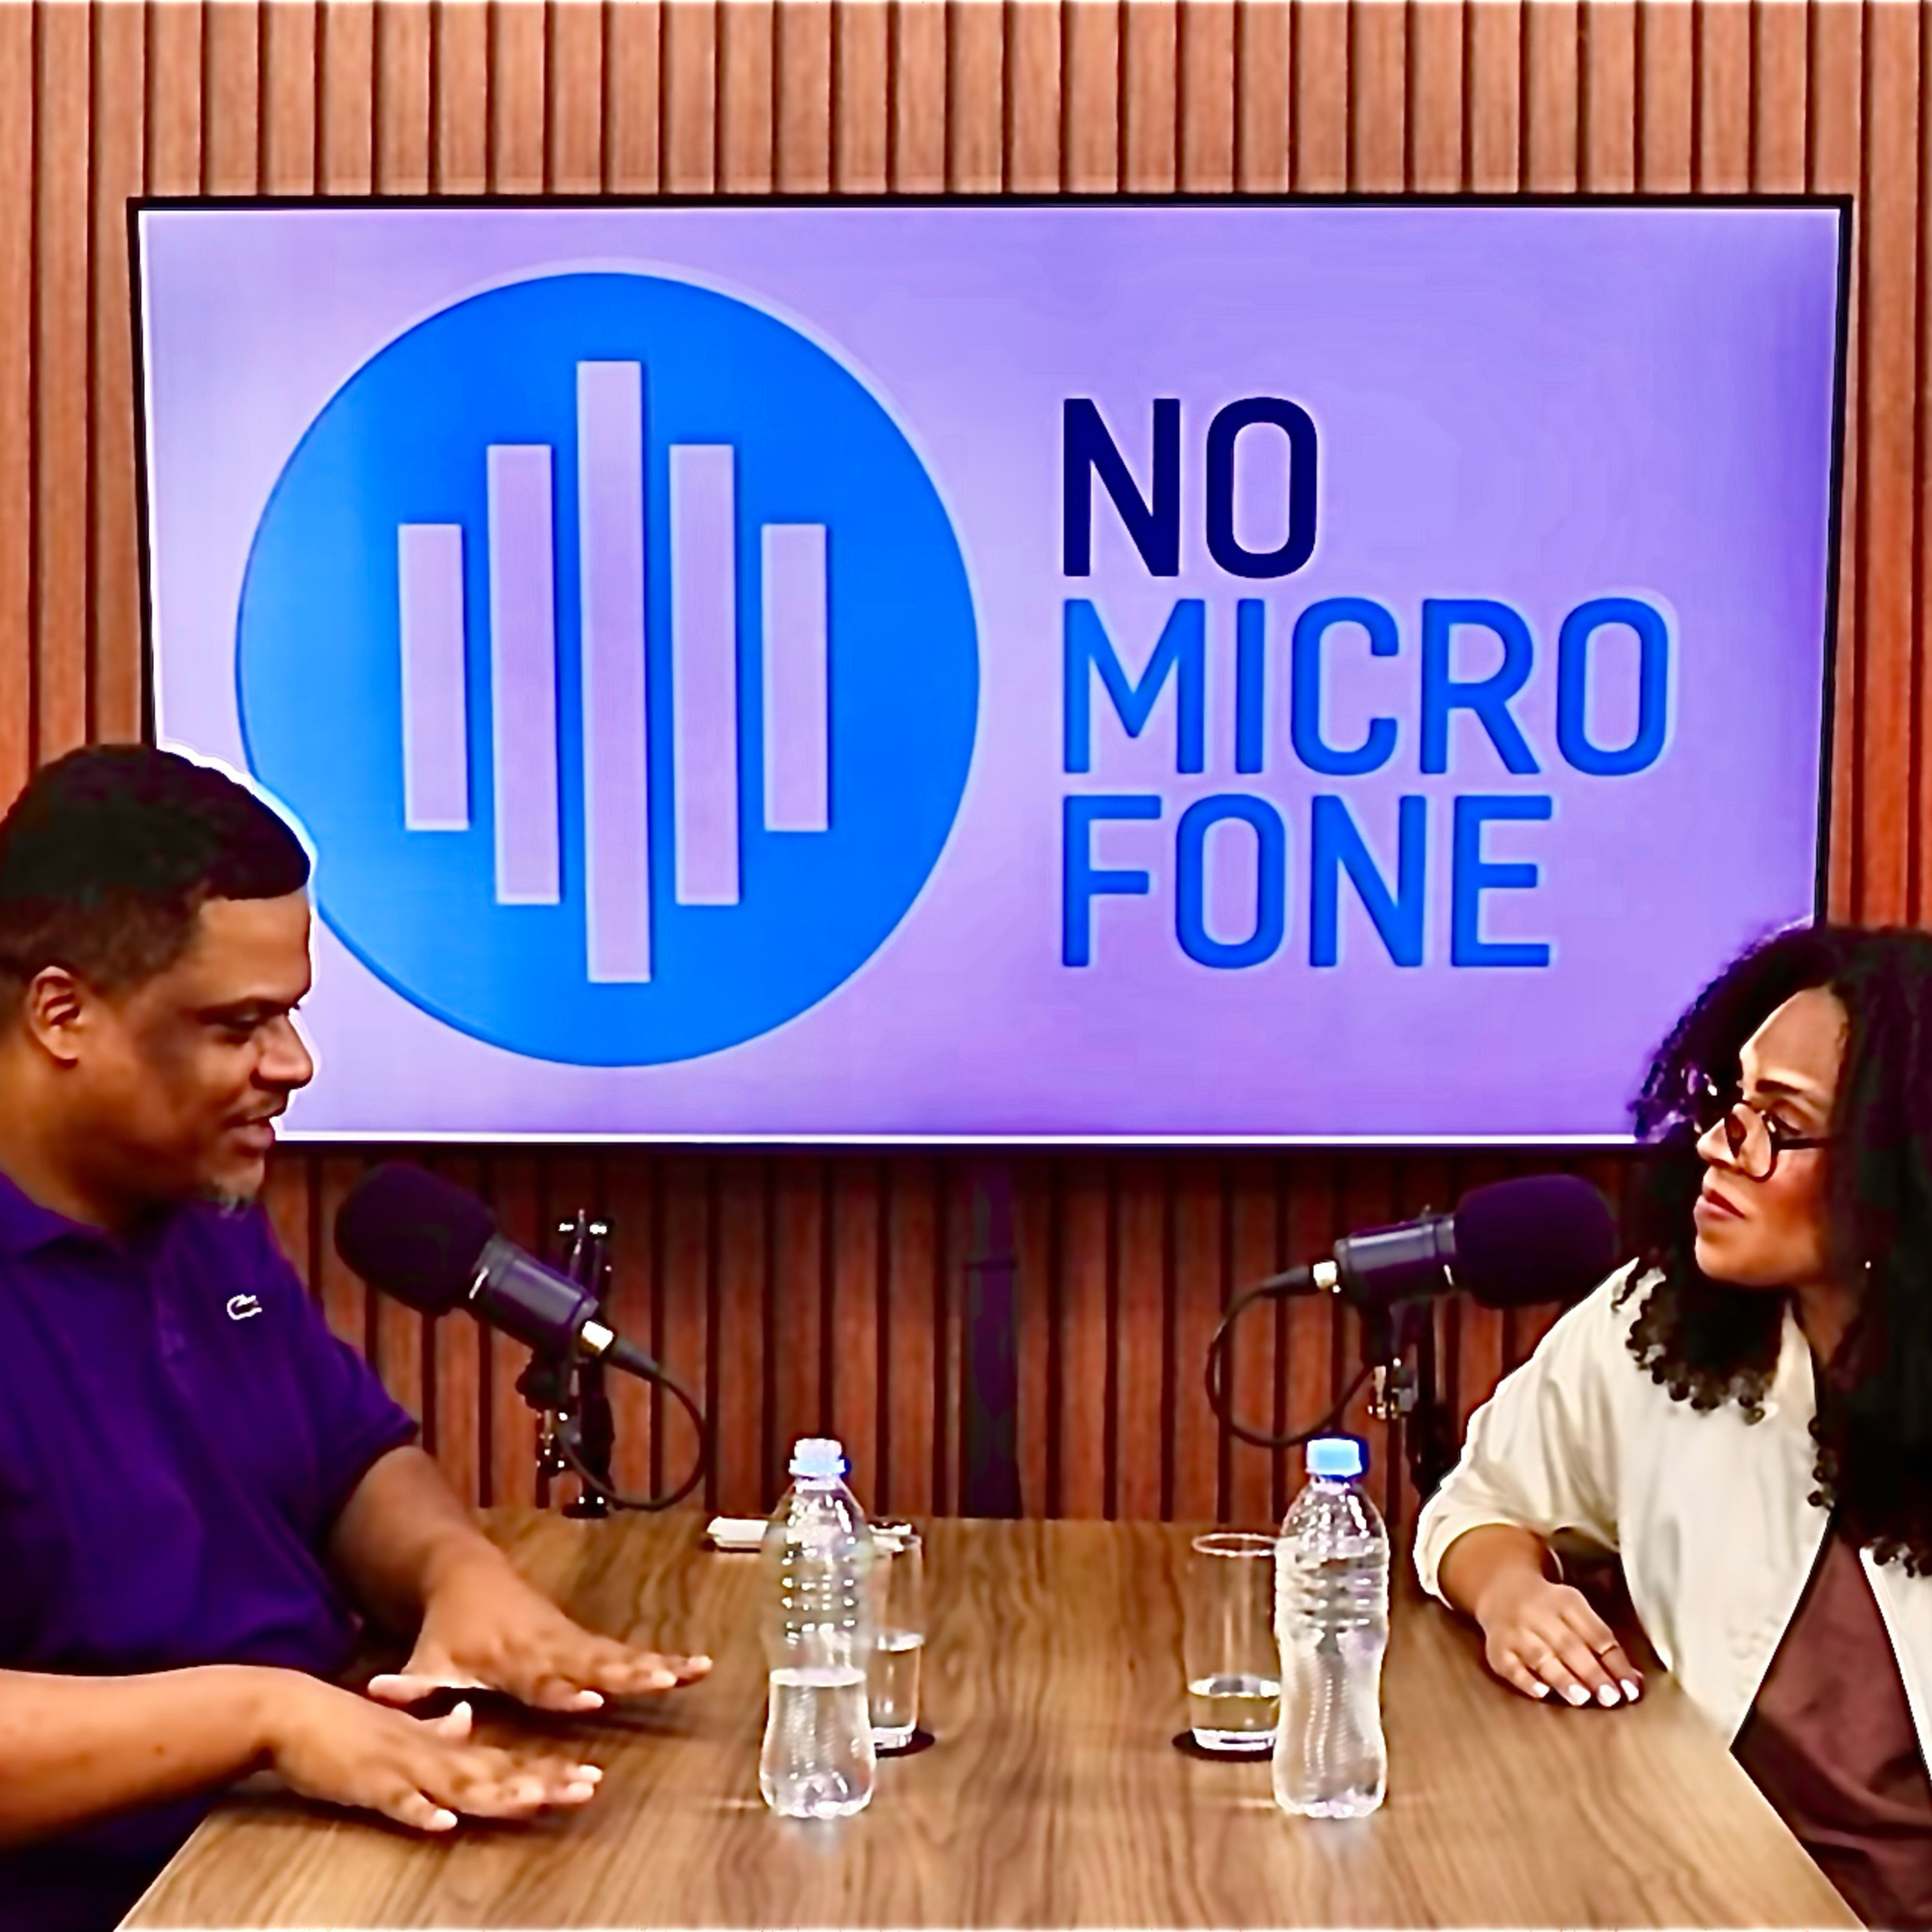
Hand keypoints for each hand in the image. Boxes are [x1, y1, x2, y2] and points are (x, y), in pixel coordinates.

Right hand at [262, 1672, 603, 1833]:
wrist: (293, 1711)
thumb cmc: (348, 1729)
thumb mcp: (402, 1729)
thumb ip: (435, 1729)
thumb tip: (465, 1720)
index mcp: (442, 1746)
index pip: (506, 1762)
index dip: (547, 1771)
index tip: (589, 1778)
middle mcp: (431, 1754)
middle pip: (496, 1773)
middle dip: (542, 1783)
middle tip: (588, 1787)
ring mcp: (401, 1767)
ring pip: (457, 1785)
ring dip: (497, 1794)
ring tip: (536, 1801)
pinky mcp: (366, 1782)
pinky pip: (397, 1802)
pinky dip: (419, 1811)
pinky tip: (442, 1823)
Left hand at [366, 1550, 710, 1714]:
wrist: (467, 1576)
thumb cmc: (447, 1629)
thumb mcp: (424, 1656)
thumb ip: (409, 1683)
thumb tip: (379, 1694)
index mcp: (511, 1656)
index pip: (543, 1676)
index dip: (566, 1688)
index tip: (594, 1697)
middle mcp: (548, 1645)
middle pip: (594, 1660)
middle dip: (629, 1672)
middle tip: (664, 1680)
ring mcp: (571, 1639)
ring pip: (619, 1653)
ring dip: (657, 1663)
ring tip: (693, 1672)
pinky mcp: (584, 1640)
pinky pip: (626, 1652)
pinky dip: (662, 1659)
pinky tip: (695, 1669)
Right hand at [1472, 1567, 1644, 1707]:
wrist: (1501, 1587)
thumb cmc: (1551, 1609)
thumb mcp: (1577, 1613)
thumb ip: (1603, 1645)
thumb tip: (1634, 1682)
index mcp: (1566, 1602)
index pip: (1596, 1633)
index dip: (1615, 1662)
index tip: (1631, 1688)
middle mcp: (1538, 1613)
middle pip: (1568, 1645)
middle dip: (1591, 1672)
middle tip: (1610, 1697)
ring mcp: (1514, 1630)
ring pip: (1540, 1656)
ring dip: (1562, 1677)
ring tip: (1581, 1698)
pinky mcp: (1496, 1647)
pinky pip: (1509, 1665)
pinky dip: (1525, 1679)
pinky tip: (1541, 1692)